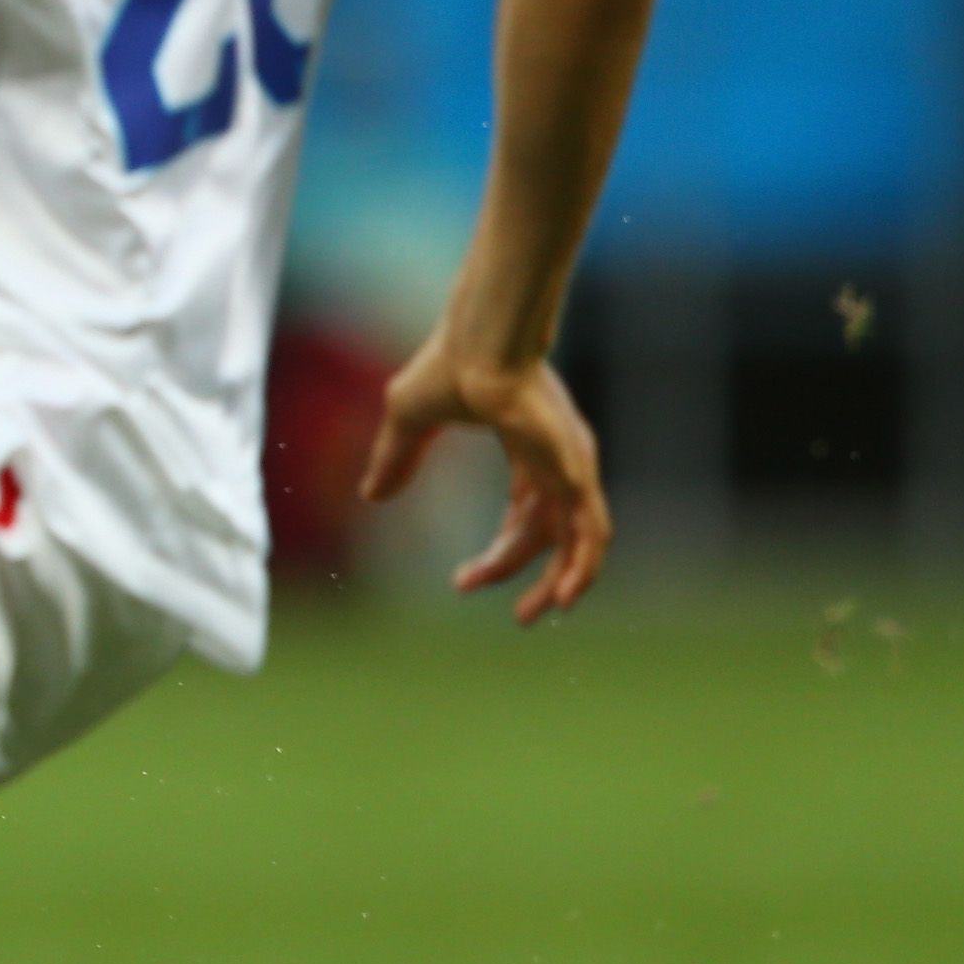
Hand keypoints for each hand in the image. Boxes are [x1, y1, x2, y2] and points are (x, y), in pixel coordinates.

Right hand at [362, 334, 609, 622]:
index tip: (462, 580)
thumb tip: (371, 495)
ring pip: (578, 540)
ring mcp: (571, 467)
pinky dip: (583, 568)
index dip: (500, 550)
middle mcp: (556, 459)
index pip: (524, 511)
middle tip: (497, 605)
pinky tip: (564, 599)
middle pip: (544, 531)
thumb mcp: (409, 420)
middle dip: (518, 571)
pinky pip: (592, 533)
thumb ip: (395, 457)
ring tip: (533, 616)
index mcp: (526, 445)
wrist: (481, 347)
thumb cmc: (448, 366)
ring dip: (561, 582)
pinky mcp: (577, 473)